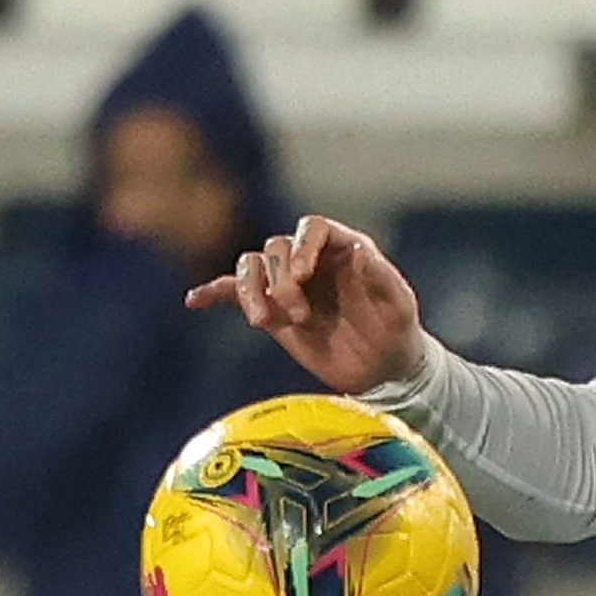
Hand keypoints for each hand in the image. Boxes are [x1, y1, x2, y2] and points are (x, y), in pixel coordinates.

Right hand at [185, 214, 423, 392]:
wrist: (384, 368)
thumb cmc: (397, 330)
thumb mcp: (400, 305)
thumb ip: (382, 277)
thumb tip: (360, 248)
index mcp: (343, 248)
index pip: (311, 227)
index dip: (303, 246)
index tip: (304, 276)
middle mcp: (312, 260)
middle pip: (276, 248)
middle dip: (280, 280)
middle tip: (300, 316)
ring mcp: (288, 284)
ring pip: (252, 266)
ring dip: (250, 290)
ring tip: (262, 321)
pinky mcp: (273, 310)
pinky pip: (235, 292)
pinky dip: (215, 292)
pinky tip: (196, 300)